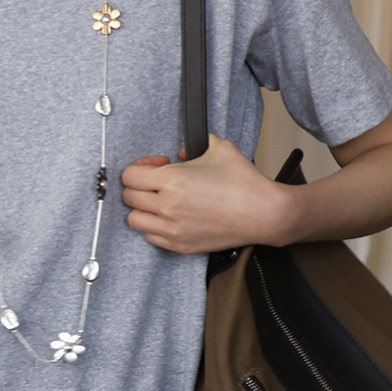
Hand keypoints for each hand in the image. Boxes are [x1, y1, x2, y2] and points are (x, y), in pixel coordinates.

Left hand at [120, 135, 296, 254]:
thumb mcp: (219, 148)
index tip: (158, 165)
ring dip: (142, 208)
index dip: (140, 166)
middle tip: (156, 182)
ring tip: (159, 201)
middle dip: (138, 186)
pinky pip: (151, 238)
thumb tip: (181, 153)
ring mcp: (172, 229)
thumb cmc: (244, 184)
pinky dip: (154, 227)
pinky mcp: (181, 245)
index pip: (129, 176)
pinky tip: (170, 217)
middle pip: (128, 197)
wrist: (263, 213)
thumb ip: (194, 145)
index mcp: (172, 180)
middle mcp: (167, 206)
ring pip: (134, 220)